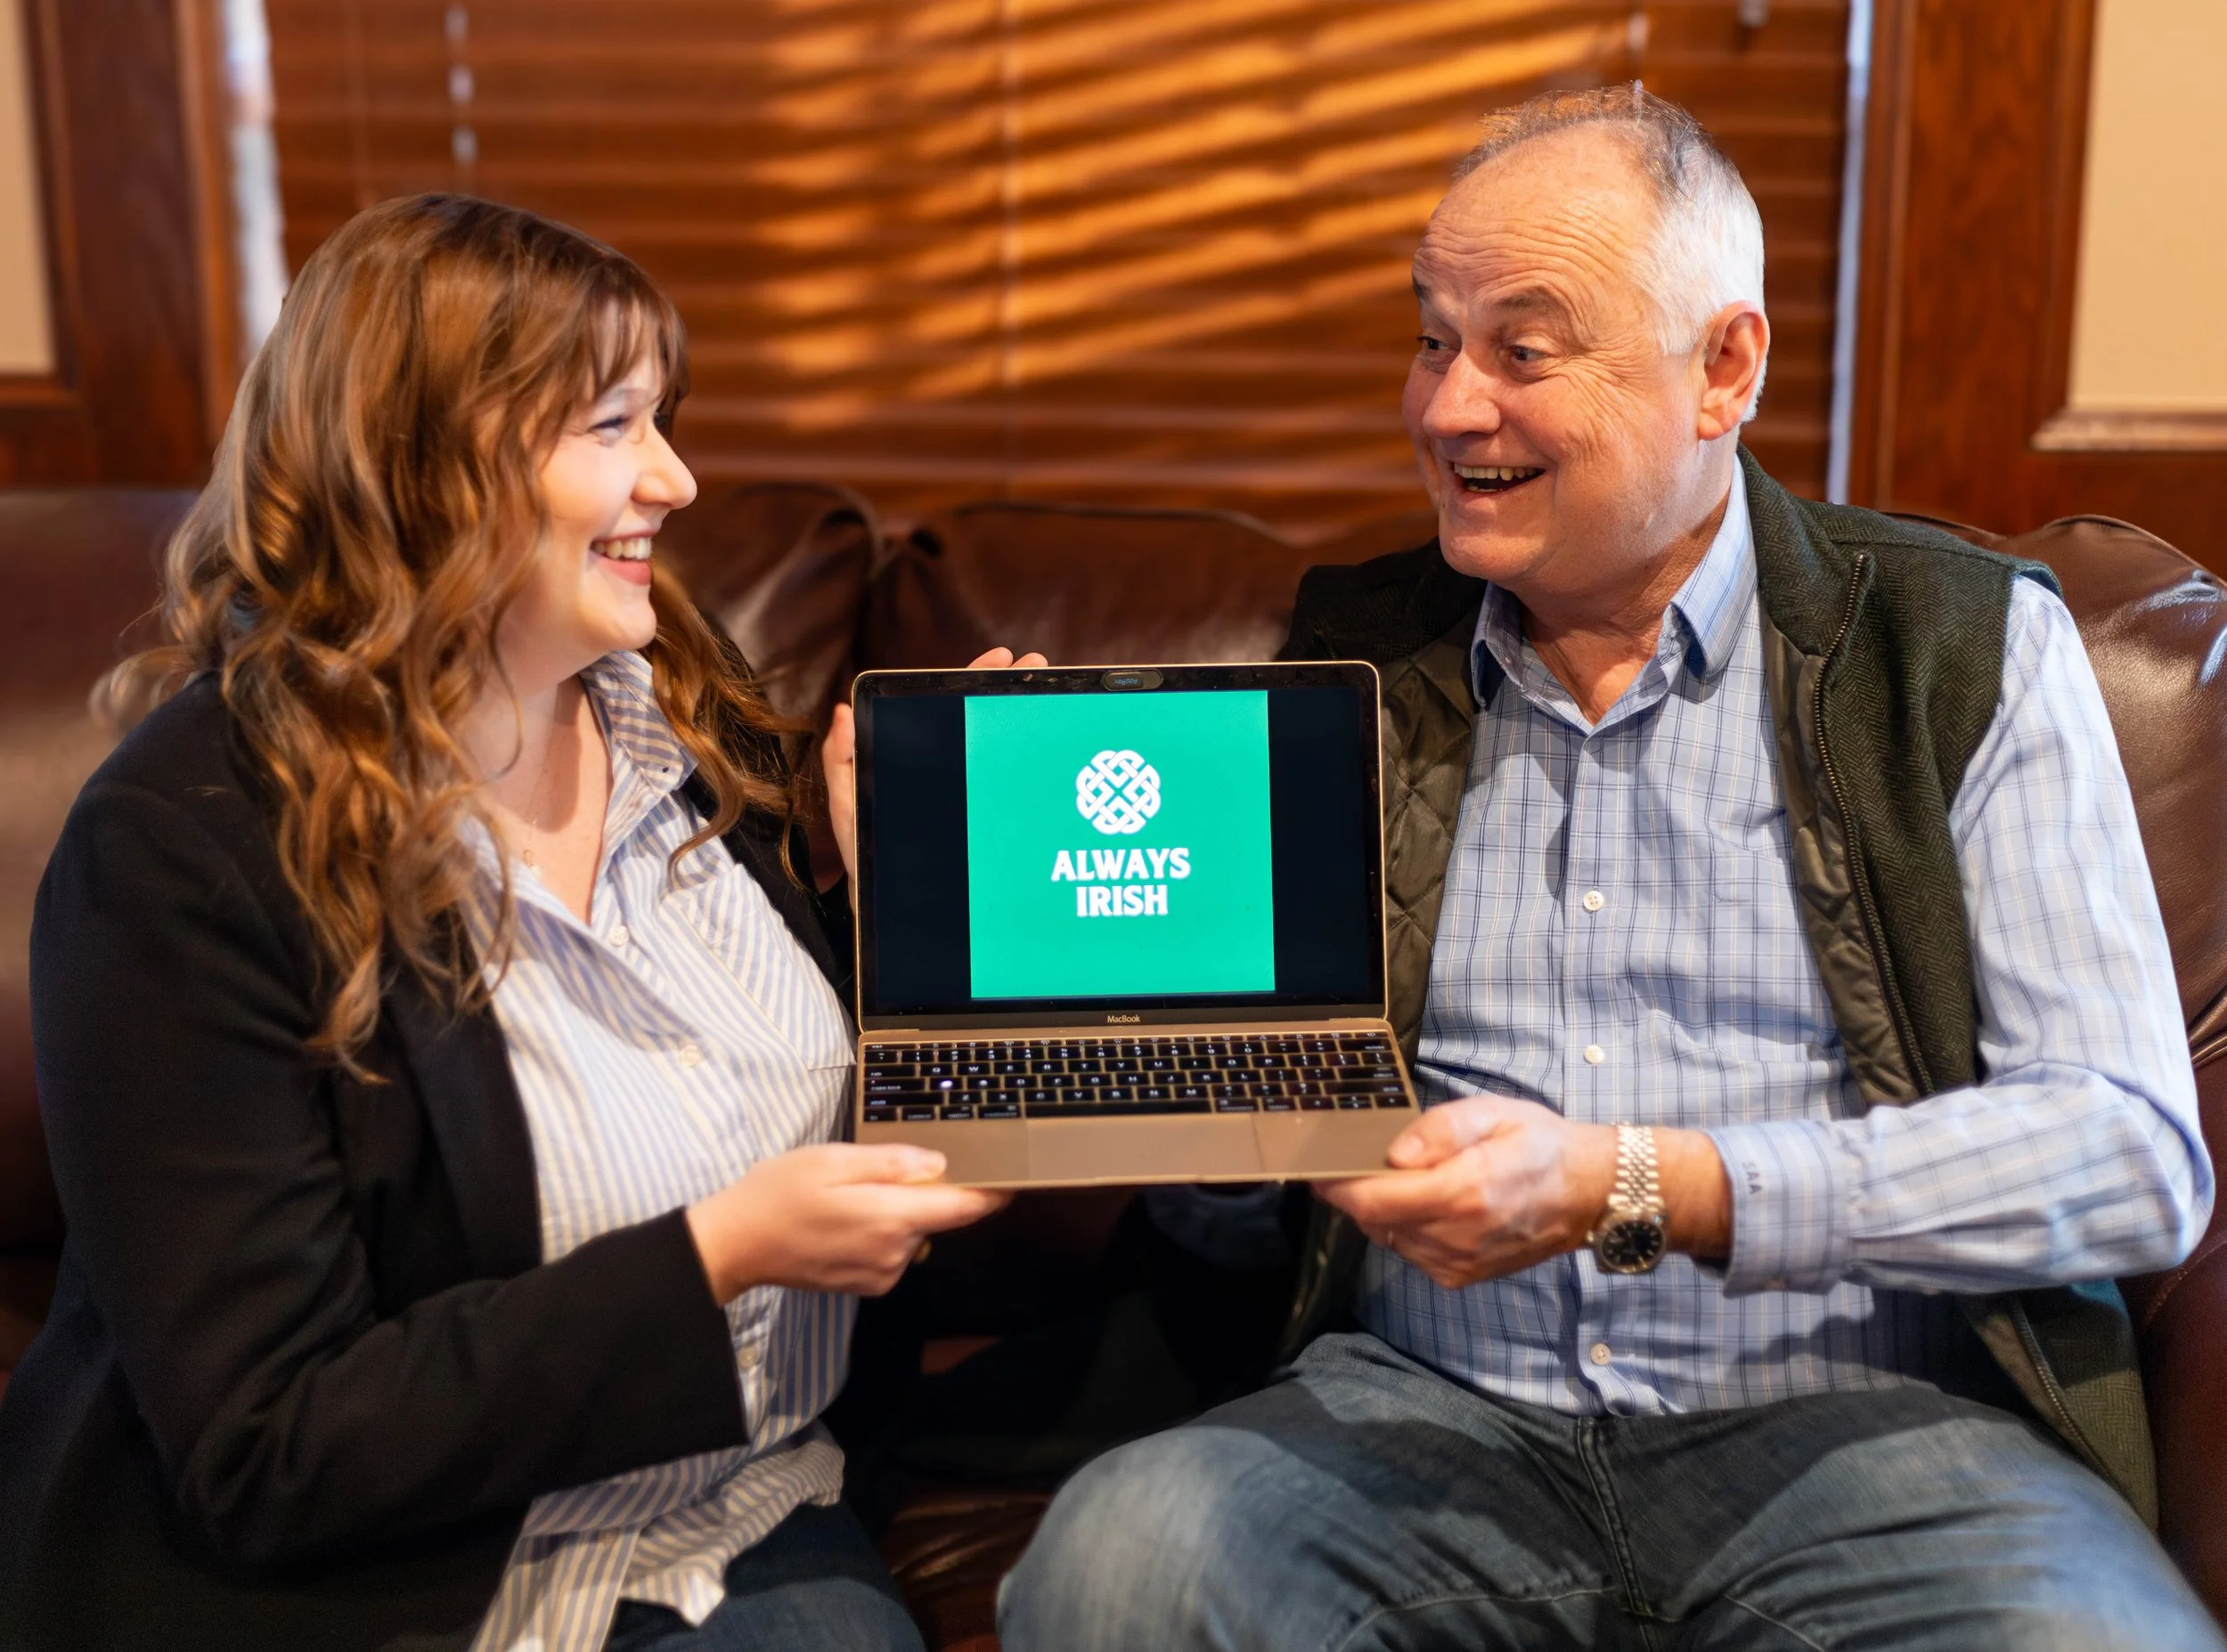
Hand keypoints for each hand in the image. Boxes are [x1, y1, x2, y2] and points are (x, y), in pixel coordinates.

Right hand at [686, 1143, 1009, 1300]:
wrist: (737, 1245)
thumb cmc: (780, 1193)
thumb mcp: (834, 1159)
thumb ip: (892, 1163)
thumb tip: (939, 1165)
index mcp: (891, 1217)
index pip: (964, 1208)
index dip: (992, 1192)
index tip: (1012, 1178)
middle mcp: (895, 1253)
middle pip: (936, 1217)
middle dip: (923, 1193)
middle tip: (874, 1172)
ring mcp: (882, 1274)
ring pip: (913, 1234)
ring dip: (897, 1214)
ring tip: (847, 1198)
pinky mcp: (868, 1285)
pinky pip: (894, 1252)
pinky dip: (881, 1234)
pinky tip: (843, 1223)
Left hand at [822, 645, 1047, 883]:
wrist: (895, 914)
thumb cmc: (870, 862)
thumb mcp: (850, 810)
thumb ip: (842, 764)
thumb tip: (844, 710)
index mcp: (916, 760)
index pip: (944, 708)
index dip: (969, 679)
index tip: (997, 659)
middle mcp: (947, 771)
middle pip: (979, 718)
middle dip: (1008, 688)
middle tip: (1034, 664)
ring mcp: (971, 794)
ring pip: (999, 746)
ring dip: (1024, 716)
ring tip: (1046, 691)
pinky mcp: (990, 820)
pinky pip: (1012, 786)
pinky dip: (1032, 766)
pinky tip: (1052, 753)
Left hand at [1318, 1095, 1615, 1289]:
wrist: (1585, 1194)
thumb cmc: (1537, 1144)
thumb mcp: (1491, 1113)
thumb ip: (1438, 1130)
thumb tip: (1392, 1156)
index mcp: (1464, 1192)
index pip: (1374, 1201)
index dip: (1338, 1188)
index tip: (1320, 1170)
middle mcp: (1457, 1236)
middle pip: (1374, 1221)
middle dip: (1361, 1193)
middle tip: (1367, 1163)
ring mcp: (1459, 1263)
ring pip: (1389, 1238)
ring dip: (1385, 1212)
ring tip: (1412, 1181)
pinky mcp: (1461, 1277)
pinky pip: (1410, 1253)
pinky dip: (1407, 1229)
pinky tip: (1432, 1207)